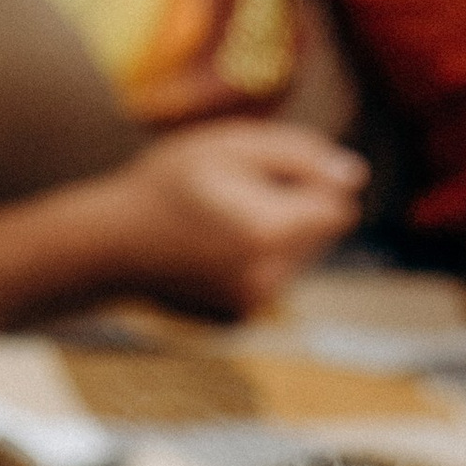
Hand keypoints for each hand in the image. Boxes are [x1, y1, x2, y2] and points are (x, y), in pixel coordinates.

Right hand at [88, 120, 368, 320]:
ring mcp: (255, 306)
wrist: (109, 245)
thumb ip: (299, 155)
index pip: (337, 206)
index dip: (308, 183)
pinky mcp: (241, 319)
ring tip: (219, 224)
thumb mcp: (231, 145)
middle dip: (293, 210)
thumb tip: (356, 177)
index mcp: (270, 232)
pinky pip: (273, 280)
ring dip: (275, 236)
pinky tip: (213, 251)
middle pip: (322, 235)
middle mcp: (270, 278)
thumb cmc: (167, 183)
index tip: (263, 177)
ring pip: (299, 259)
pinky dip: (255, 262)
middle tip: (231, 198)